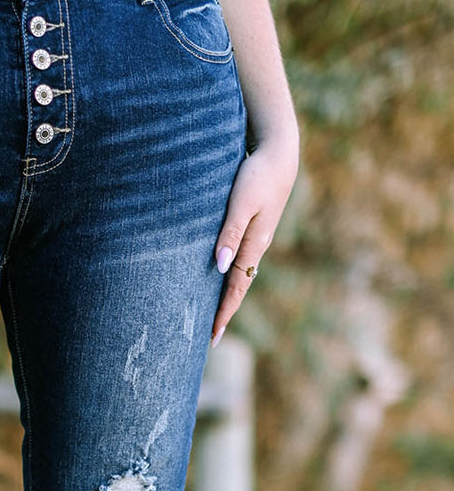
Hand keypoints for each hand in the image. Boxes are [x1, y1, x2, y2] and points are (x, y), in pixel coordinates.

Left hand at [210, 135, 298, 343]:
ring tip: (213, 314)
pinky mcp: (254, 228)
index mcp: (254, 245)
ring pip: (239, 275)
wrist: (279, 153)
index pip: (236, 288)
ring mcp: (256, 238)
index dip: (224, 313)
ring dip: (227, 296)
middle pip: (239, 288)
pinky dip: (229, 277)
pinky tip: (221, 279)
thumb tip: (220, 267)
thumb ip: (230, 233)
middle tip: (211, 337)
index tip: (212, 336)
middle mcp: (256, 247)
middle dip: (225, 312)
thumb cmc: (257, 175)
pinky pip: (239, 261)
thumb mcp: (242, 203)